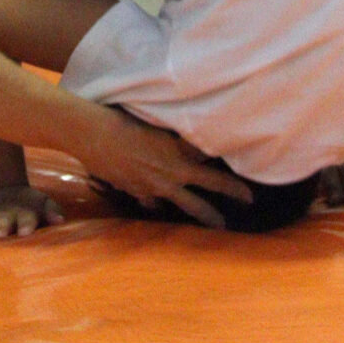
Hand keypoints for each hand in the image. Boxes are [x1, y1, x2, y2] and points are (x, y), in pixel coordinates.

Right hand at [0, 184, 61, 239]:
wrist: (3, 190)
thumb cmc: (28, 205)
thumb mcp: (43, 203)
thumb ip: (52, 211)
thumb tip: (60, 220)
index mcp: (24, 214)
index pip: (26, 219)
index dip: (26, 225)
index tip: (25, 233)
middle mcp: (5, 216)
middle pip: (2, 224)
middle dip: (0, 229)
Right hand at [73, 106, 251, 229]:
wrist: (93, 133)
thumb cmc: (127, 119)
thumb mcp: (160, 122)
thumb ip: (180, 137)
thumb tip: (196, 141)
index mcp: (179, 158)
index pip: (215, 177)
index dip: (234, 187)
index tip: (249, 196)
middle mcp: (169, 176)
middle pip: (200, 199)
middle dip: (218, 210)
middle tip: (236, 215)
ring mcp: (151, 187)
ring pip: (179, 205)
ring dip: (194, 213)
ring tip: (207, 223)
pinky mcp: (133, 190)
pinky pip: (149, 201)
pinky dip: (155, 202)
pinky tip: (157, 204)